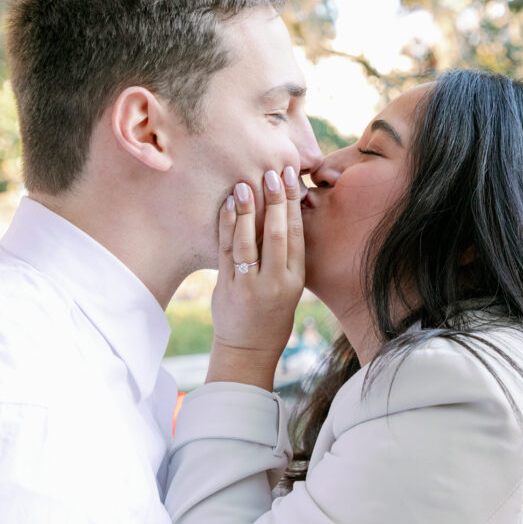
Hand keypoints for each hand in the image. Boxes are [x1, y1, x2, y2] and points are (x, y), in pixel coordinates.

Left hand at [205, 167, 303, 389]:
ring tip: (245, 184)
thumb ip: (286, 255)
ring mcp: (251, 285)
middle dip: (275, 201)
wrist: (248, 350)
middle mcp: (276, 281)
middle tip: (272, 173)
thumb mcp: (289, 286)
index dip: (293, 204)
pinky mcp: (228, 288)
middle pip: (276, 234)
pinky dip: (226, 226)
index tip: (290, 178)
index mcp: (295, 278)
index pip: (296, 233)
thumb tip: (281, 213)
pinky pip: (227, 252)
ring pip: (249, 241)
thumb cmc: (271, 314)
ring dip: (247, 210)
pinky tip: (226, 207)